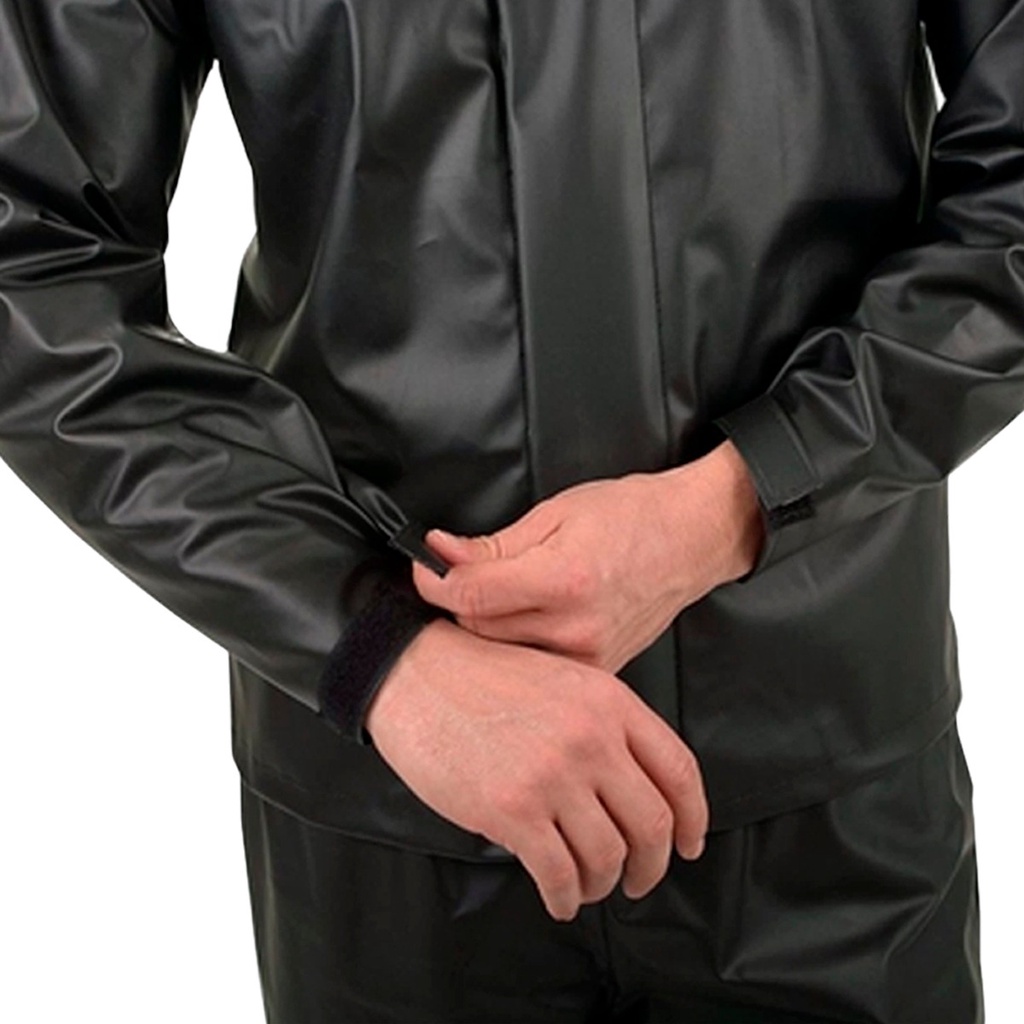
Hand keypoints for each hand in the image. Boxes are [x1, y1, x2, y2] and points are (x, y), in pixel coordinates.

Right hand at [364, 617, 708, 921]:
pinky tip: (559, 898)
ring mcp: (553, 775)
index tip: (690, 843)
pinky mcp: (512, 809)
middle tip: (638, 880)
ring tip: (588, 887)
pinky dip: (566, 898)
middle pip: (652, 825)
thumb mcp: (564, 680)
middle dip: (651, 866)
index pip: (678, 771)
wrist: (416, 672)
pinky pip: (560, 874)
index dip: (693, 818)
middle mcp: (591, 738)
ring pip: (608, 856)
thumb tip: (632, 790)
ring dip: (602, 884)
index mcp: (610, 703)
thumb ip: (605, 724)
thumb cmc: (483, 676)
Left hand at [411, 439, 763, 673]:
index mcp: (564, 580)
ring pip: (501, 656)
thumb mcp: (556, 512)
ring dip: (484, 629)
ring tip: (492, 600)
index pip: (469, 597)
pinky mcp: (597, 674)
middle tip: (458, 577)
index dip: (433, 581)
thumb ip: (493, 546)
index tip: (424, 566)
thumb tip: (438, 554)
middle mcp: (576, 629)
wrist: (691, 539)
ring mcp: (589, 659)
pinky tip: (521, 624)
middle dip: (457, 604)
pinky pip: (534, 668)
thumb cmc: (631, 516)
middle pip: (478, 631)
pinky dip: (515, 648)